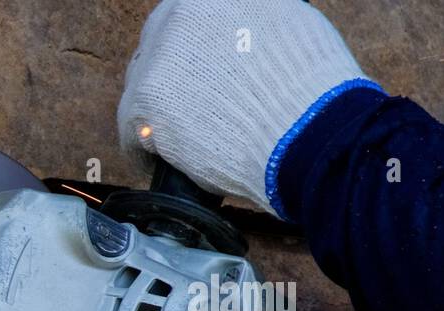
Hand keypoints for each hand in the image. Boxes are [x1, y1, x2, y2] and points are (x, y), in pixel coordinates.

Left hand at [117, 0, 377, 215]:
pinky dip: (145, 149)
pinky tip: (161, 161)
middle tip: (184, 106)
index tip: (196, 71)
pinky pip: (132, 129)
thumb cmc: (311, 91)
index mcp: (212, 0)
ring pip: (141, 87)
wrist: (305, 130)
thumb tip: (241, 37)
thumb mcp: (287, 26)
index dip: (189, 51)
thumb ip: (251, 25)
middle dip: (168, 78)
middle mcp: (180, 16)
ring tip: (177, 137)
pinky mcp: (144, 100)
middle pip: (157, 50)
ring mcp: (159, 57)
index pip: (183, 21)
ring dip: (156, 112)